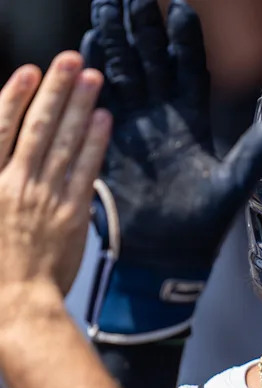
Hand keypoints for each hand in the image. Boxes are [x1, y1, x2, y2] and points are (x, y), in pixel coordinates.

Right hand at [0, 53, 110, 294]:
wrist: (12, 305)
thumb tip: (8, 152)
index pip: (0, 129)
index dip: (15, 96)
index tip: (30, 72)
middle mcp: (14, 183)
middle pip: (37, 126)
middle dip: (56, 90)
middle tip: (72, 61)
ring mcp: (46, 198)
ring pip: (65, 143)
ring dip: (80, 108)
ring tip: (93, 80)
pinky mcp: (72, 215)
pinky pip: (86, 171)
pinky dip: (95, 144)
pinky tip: (104, 121)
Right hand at [80, 0, 261, 341]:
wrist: (168, 253)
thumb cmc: (206, 222)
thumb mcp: (237, 180)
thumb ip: (259, 145)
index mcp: (192, 118)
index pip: (187, 67)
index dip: (184, 39)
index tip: (181, 8)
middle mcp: (161, 115)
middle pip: (150, 58)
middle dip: (142, 25)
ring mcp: (132, 124)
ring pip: (122, 70)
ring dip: (113, 38)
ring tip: (105, 5)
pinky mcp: (108, 139)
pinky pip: (98, 99)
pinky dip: (91, 72)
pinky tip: (85, 45)